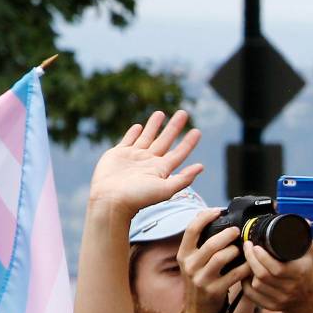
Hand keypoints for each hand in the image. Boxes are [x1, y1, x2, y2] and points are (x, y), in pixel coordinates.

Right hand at [87, 110, 202, 218]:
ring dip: (154, 126)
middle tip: (183, 113)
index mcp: (161, 170)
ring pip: (147, 137)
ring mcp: (134, 157)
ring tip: (161, 113)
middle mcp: (149, 162)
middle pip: (165, 140)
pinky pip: (128, 140)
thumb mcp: (165, 189)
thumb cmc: (138, 197)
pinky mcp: (118, 154)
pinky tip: (139, 126)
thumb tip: (201, 167)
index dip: (188, 143)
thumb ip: (183, 179)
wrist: (111, 200)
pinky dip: (133, 133)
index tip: (197, 131)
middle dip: (174, 127)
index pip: (179, 153)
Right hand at [177, 208, 249, 312]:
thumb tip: (215, 218)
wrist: (199, 310)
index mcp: (184, 254)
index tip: (218, 211)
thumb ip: (201, 244)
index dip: (205, 216)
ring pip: (222, 257)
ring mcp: (201, 279)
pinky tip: (250, 264)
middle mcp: (190, 265)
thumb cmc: (201, 281)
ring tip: (242, 248)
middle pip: (211, 243)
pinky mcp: (215, 290)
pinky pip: (235, 274)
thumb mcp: (194, 262)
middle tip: (237, 231)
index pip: (191, 229)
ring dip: (236, 250)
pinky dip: (245, 267)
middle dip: (228, 234)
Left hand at [241, 240, 312, 312]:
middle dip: (251, 259)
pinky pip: (252, 296)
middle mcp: (290, 288)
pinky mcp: (272, 306)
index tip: (255, 245)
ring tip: (247, 259)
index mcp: (298, 274)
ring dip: (248, 271)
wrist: (308, 299)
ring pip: (256, 285)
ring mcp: (280, 299)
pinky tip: (246, 276)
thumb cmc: (305, 274)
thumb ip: (305, 240)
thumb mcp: (308, 257)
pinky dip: (246, 285)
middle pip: (262, 275)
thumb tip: (305, 222)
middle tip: (247, 247)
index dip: (261, 257)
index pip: (276, 268)